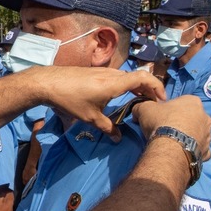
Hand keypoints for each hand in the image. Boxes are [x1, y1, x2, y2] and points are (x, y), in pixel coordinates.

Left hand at [30, 67, 166, 140]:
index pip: (144, 78)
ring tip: (139, 99)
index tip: (162, 99)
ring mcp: (102, 71)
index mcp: (114, 83)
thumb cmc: (70, 99)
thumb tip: (118, 138)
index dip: (157, 86)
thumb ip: (107, 128)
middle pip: (137, 77)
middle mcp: (111, 74)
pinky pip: (116, 77)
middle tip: (154, 103)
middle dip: (149, 89)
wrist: (48, 83)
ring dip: (136, 86)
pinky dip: (124, 84)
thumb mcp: (90, 118)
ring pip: (126, 77)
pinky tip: (120, 95)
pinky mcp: (94, 72)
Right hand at [132, 95, 210, 159]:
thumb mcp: (144, 108)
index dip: (170, 109)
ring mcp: (208, 135)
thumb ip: (141, 106)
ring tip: (174, 144)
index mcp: (193, 101)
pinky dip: (195, 152)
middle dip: (182, 122)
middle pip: (192, 118)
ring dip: (189, 137)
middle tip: (167, 130)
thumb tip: (137, 110)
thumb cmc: (160, 122)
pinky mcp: (207, 151)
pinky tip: (184, 153)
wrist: (171, 147)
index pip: (182, 102)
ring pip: (198, 134)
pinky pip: (201, 150)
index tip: (161, 117)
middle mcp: (205, 116)